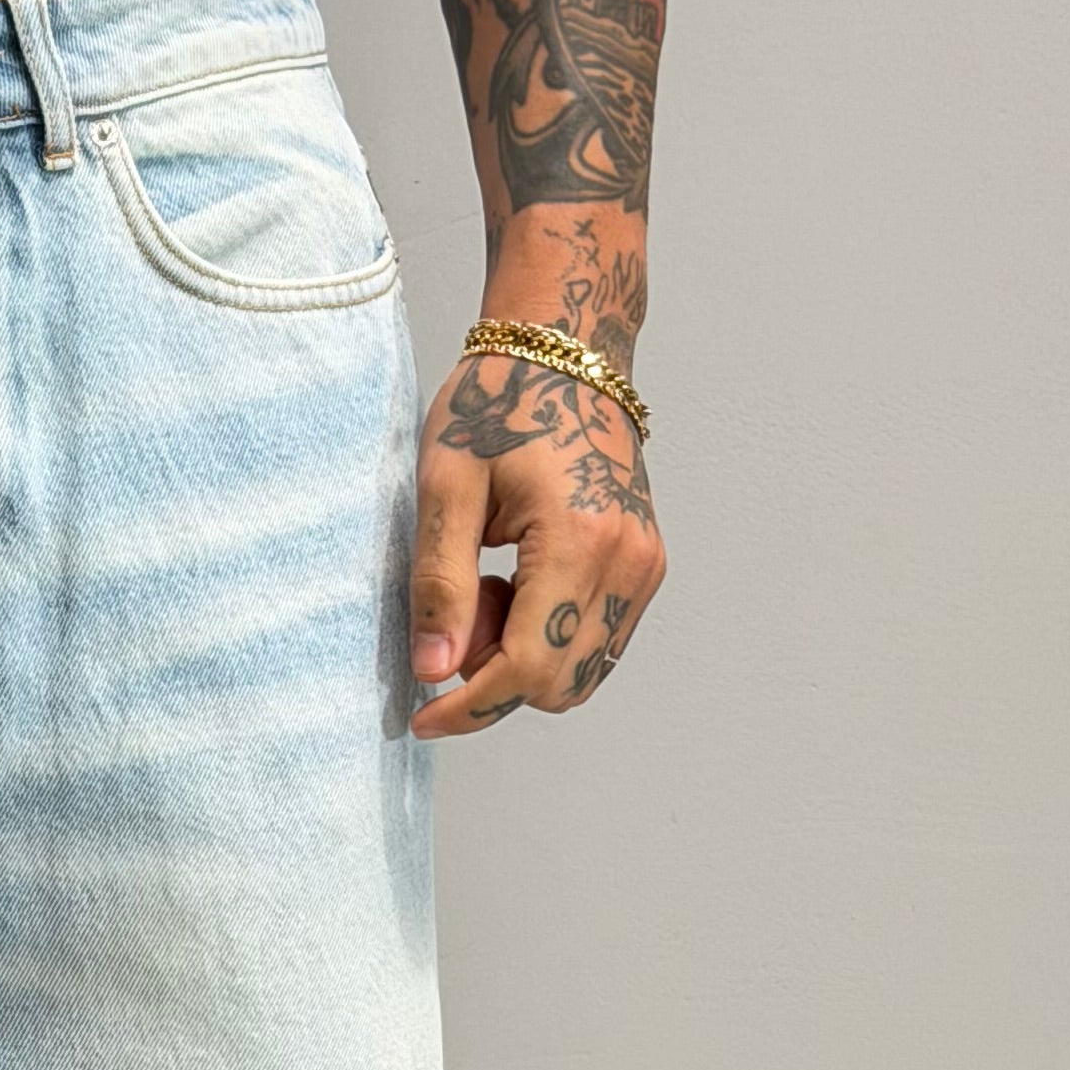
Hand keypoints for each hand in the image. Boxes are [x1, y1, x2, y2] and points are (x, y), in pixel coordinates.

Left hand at [407, 350, 666, 736]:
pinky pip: (595, 643)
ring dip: (522, 660)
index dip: (470, 707)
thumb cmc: (499, 403)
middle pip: (558, 686)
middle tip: (457, 609)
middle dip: (495, 677)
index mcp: (580, 539)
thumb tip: (434, 672)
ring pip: (580, 674)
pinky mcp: (646, 567)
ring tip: (487, 589)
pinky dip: (548, 639)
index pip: (528, 669)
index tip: (422, 717)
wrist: (566, 352)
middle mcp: (629, 562)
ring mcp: (645, 567)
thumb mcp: (446, 487)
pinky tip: (516, 585)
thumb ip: (438, 584)